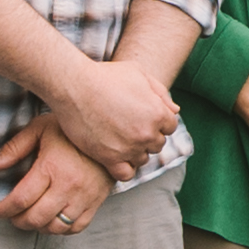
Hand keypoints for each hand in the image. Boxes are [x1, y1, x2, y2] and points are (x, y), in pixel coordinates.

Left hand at [0, 124, 114, 234]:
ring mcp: (85, 197)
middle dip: (17, 221)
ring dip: (38, 227)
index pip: (21, 199)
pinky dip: (60, 230)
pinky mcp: (96, 202)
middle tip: (11, 216)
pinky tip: (51, 220)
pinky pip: (76, 227)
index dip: (3, 209)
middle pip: (37, 218)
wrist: (109, 133)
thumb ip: (13, 148)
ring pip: (56, 227)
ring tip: (30, 218)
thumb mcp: (39, 130)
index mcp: (52, 167)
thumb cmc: (69, 131)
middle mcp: (69, 186)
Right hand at [40, 52, 177, 182]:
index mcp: (158, 113)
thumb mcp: (139, 73)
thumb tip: (174, 110)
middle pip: (157, 144)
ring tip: (120, 140)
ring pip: (142, 159)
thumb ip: (160, 92)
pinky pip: (125, 174)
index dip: (158, 122)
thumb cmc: (106, 76)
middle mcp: (146, 133)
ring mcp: (128, 148)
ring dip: (135, 152)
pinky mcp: (108, 158)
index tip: (143, 117)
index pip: (170, 127)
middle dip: (147, 136)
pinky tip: (115, 158)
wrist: (74, 86)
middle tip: (129, 127)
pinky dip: (124, 168)